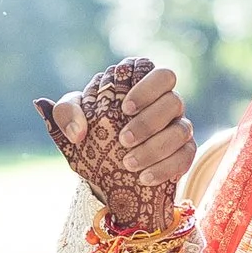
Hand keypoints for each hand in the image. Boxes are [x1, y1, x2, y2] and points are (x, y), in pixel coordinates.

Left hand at [35, 60, 196, 232]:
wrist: (102, 168)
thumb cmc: (90, 132)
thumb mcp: (70, 120)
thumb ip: (66, 114)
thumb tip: (77, 130)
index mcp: (143, 85)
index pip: (160, 74)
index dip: (147, 87)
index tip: (125, 108)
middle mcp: (166, 103)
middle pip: (174, 100)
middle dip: (149, 121)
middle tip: (123, 140)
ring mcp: (178, 127)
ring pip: (182, 130)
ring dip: (155, 148)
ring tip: (128, 163)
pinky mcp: (183, 152)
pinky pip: (186, 157)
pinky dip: (166, 168)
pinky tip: (144, 178)